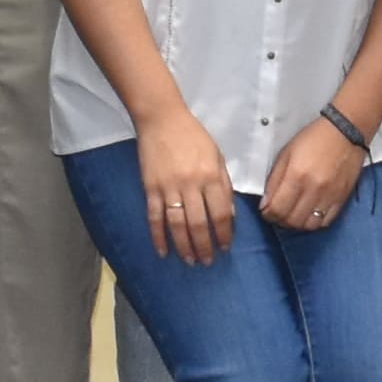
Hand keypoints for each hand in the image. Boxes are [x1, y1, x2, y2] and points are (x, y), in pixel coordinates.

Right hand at [138, 111, 236, 264]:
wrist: (162, 120)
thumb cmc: (194, 137)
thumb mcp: (217, 157)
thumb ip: (225, 185)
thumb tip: (230, 215)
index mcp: (212, 176)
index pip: (221, 213)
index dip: (224, 233)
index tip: (225, 247)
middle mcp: (192, 185)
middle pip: (199, 224)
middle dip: (205, 246)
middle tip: (207, 261)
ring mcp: (169, 188)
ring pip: (177, 225)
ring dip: (184, 246)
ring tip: (189, 261)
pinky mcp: (150, 188)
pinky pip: (154, 217)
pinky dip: (158, 236)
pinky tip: (162, 251)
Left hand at [259, 118, 369, 235]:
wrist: (346, 132)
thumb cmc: (313, 139)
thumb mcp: (286, 154)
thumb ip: (274, 180)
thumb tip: (266, 204)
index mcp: (296, 176)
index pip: (277, 209)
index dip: (268, 214)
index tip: (266, 211)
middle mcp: (313, 190)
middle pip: (292, 221)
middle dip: (280, 220)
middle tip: (278, 213)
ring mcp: (329, 197)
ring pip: (308, 226)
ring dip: (297, 224)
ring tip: (293, 214)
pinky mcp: (341, 199)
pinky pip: (325, 222)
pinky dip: (314, 222)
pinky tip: (309, 213)